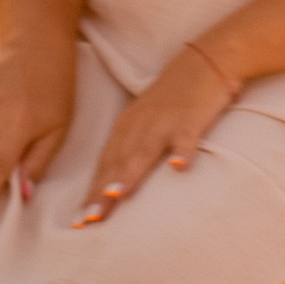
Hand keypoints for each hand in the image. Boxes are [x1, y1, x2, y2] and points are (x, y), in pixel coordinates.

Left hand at [75, 43, 236, 226]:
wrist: (205, 60)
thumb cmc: (173, 98)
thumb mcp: (145, 122)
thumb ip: (131, 150)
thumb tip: (115, 187)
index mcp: (126, 128)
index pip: (104, 166)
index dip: (91, 193)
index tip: (79, 223)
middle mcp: (139, 125)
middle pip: (117, 163)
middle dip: (101, 193)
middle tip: (88, 221)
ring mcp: (165, 122)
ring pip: (144, 151)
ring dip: (129, 174)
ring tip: (115, 196)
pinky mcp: (191, 118)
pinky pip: (186, 137)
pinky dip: (182, 151)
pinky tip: (180, 168)